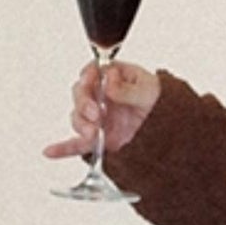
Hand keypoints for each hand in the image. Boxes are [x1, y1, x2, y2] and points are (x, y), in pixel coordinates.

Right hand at [43, 60, 160, 161]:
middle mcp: (103, 97)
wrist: (174, 132)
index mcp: (115, 79)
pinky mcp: (100, 139)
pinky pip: (77, 144)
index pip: (92, 73)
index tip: (91, 83)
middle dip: (83, 104)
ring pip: (78, 118)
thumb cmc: (164, 104)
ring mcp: (100, 119)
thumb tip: (110, 84)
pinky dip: (63, 149)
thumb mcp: (150, 92)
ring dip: (81, 125)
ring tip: (93, 133)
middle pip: (80, 94)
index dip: (88, 77)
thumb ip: (129, 88)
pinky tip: (50, 152)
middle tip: (96, 115)